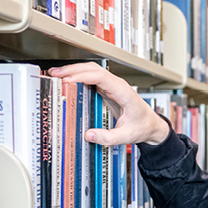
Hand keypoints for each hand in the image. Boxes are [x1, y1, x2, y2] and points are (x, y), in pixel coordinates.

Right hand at [48, 62, 170, 145]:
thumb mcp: (127, 136)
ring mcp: (113, 85)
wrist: (151, 125)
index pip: (101, 77)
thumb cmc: (142, 127)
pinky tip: (67, 81)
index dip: (83, 76)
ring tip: (57, 75)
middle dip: (73, 69)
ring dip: (74, 71)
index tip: (68, 81)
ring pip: (91, 71)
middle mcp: (118, 85)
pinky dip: (78, 77)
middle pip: (93, 69)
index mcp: (124, 92)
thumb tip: (89, 135)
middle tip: (55, 74)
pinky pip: (91, 78)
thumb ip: (108, 137)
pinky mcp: (108, 89)